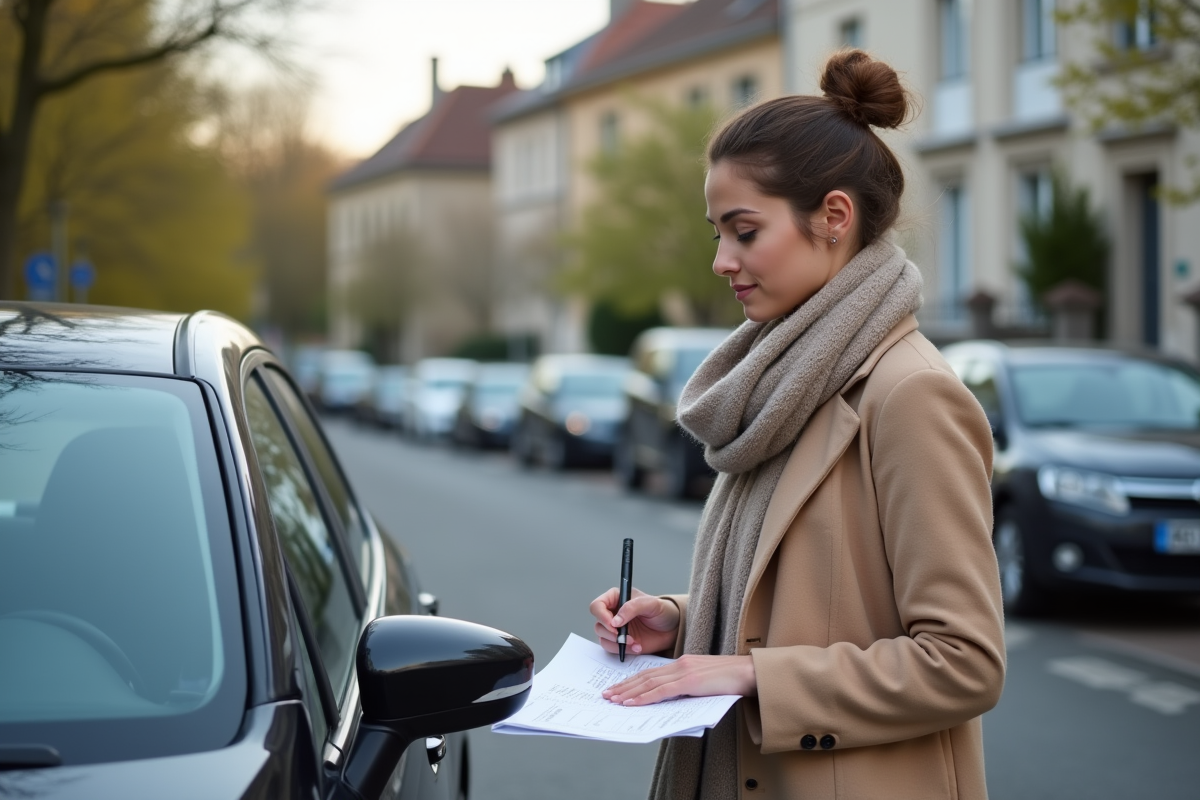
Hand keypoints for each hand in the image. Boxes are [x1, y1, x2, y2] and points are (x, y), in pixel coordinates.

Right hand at [589, 586, 679, 656]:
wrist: (672, 629)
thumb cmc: (663, 611)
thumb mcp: (651, 604)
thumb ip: (632, 608)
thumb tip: (615, 621)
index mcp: (616, 598)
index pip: (597, 606)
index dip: (601, 616)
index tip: (613, 625)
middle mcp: (613, 613)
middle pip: (598, 624)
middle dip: (610, 632)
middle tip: (623, 636)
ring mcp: (616, 629)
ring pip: (603, 638)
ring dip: (617, 643)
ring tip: (634, 642)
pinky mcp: (621, 642)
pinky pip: (613, 648)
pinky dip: (623, 650)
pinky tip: (637, 647)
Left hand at [602, 655, 756, 705]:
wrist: (750, 673)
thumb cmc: (731, 680)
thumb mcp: (704, 682)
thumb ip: (687, 687)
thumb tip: (672, 701)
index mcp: (683, 663)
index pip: (651, 673)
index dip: (632, 681)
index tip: (618, 689)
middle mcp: (680, 664)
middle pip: (645, 676)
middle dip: (623, 687)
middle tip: (607, 695)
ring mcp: (684, 672)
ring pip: (648, 683)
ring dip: (628, 693)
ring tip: (613, 700)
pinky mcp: (690, 681)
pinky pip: (662, 691)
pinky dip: (644, 697)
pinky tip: (631, 703)